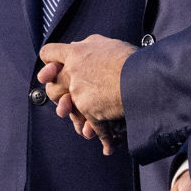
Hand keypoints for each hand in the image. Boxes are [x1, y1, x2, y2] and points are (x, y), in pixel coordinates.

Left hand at [38, 35, 136, 154]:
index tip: (52, 71)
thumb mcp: (108, 44)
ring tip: (85, 126)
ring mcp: (78, 92)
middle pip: (51, 86)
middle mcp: (73, 72)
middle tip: (68, 100)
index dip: (48, 63)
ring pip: (67, 110)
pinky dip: (103, 138)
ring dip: (77, 119)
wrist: (142, 77)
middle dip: (59, 95)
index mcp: (76, 52)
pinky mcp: (88, 110)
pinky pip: (91, 127)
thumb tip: (80, 46)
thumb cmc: (130, 59)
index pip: (49, 53)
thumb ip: (90, 45)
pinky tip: (109, 146)